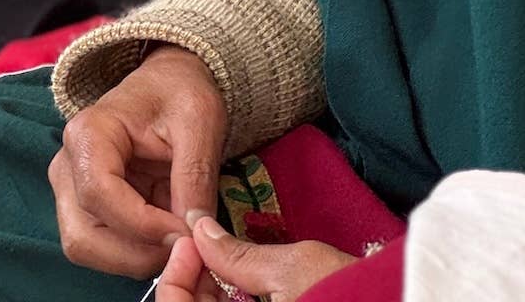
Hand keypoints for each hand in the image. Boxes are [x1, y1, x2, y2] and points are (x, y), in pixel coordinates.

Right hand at [51, 48, 226, 276]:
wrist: (168, 84)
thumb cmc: (179, 93)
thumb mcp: (199, 122)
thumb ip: (195, 175)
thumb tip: (195, 231)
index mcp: (88, 133)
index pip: (99, 194)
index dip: (142, 224)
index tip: (185, 231)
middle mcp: (68, 166)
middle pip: (84, 236)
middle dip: (137, 253)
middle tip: (184, 245)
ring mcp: (72, 190)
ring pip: (89, 249)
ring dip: (137, 258)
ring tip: (178, 238)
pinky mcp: (86, 209)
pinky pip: (103, 247)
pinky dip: (137, 253)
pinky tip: (167, 235)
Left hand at [159, 218, 354, 301]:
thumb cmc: (349, 296)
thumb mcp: (293, 269)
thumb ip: (238, 255)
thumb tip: (200, 229)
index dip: (175, 277)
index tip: (189, 242)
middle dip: (192, 279)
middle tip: (204, 242)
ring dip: (210, 291)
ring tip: (223, 258)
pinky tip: (240, 282)